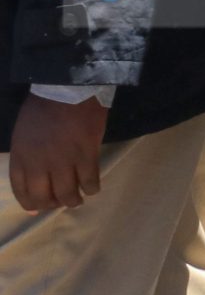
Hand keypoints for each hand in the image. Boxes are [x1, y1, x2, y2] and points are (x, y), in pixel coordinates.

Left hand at [9, 97, 106, 211]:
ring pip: (68, 194)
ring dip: (73, 200)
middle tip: (61, 201)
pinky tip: (93, 187)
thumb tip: (34, 180)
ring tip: (79, 198)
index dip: (31, 203)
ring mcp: (64, 161)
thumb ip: (25, 156)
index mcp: (21, 157)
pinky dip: (92, 188)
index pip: (22, 191)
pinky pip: (90, 180)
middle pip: (44, 197)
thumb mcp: (23, 133)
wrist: (67, 87)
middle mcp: (39, 164)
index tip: (38, 207)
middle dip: (52, 204)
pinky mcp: (86, 154)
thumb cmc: (43, 106)